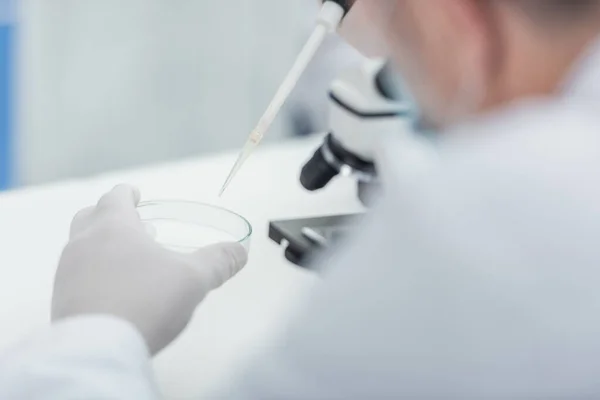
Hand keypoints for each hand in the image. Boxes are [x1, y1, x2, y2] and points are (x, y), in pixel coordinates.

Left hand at [52, 185, 247, 354]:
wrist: (99, 349)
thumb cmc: (146, 301)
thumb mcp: (193, 279)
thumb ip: (218, 262)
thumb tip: (241, 252)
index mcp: (113, 228)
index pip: (115, 197)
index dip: (127, 193)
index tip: (134, 193)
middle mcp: (84, 243)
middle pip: (90, 216)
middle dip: (109, 215)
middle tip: (130, 224)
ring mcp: (68, 272)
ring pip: (81, 246)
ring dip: (101, 245)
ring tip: (127, 260)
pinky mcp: (62, 299)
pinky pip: (76, 275)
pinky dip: (93, 272)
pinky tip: (114, 290)